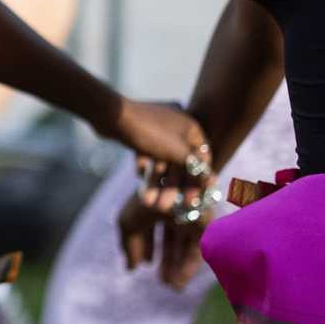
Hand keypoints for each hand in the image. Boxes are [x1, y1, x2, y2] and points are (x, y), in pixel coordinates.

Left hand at [110, 99, 211, 216]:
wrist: (114, 116)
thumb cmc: (151, 133)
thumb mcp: (177, 153)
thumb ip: (195, 168)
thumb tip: (210, 182)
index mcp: (192, 128)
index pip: (201, 160)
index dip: (197, 182)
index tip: (192, 201)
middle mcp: (178, 126)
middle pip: (179, 163)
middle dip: (171, 187)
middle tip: (164, 208)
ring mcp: (158, 127)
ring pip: (161, 161)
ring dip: (156, 182)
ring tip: (147, 202)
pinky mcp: (141, 131)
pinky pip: (147, 153)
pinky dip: (144, 165)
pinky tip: (138, 173)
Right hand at [117, 191, 214, 288]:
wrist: (175, 183)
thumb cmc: (148, 199)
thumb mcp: (129, 223)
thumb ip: (130, 246)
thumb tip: (131, 268)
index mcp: (153, 202)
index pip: (151, 227)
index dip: (147, 245)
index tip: (146, 263)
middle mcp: (172, 209)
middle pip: (171, 240)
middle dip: (167, 261)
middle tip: (163, 282)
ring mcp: (190, 216)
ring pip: (185, 246)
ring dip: (178, 267)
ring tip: (172, 286)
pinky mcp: (206, 224)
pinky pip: (198, 248)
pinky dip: (189, 265)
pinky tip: (179, 280)